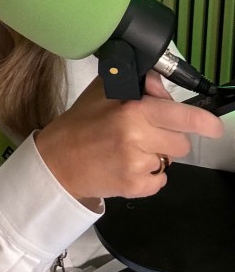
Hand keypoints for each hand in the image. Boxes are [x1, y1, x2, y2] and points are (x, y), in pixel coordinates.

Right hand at [34, 72, 223, 202]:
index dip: (203, 121)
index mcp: (132, 110)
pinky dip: (149, 175)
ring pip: (169, 161)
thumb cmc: (80, 125)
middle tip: (144, 133)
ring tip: (129, 149)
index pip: (181, 115)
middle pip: (181, 142)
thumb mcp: (103, 93)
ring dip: (156, 155)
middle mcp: (137, 137)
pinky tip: (127, 165)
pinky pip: (160, 181)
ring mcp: (136, 164)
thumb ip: (136, 84)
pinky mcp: (134, 186)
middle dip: (168, 136)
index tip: (215, 127)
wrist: (58, 161)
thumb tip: (161, 86)